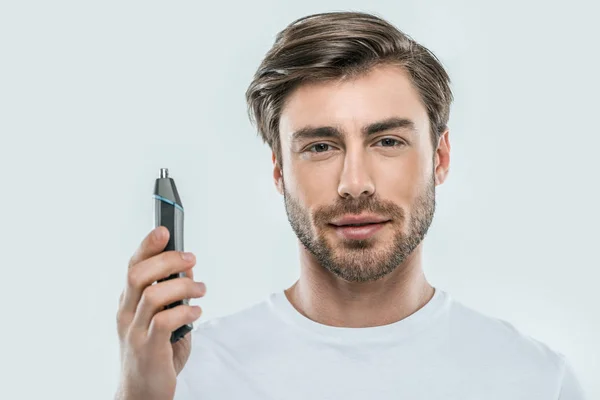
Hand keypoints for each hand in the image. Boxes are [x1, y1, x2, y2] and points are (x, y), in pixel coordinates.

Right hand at [115, 226, 206, 399]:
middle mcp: (126, 315)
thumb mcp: (162, 320)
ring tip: (200, 290)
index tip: (164, 230)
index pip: (133, 267)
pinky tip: (196, 313)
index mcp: (128, 304)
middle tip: (191, 259)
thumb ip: (172, 296)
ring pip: (153, 295)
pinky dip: (185, 311)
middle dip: (168, 260)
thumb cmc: (155, 354)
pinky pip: (165, 321)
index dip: (147, 246)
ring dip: (183, 286)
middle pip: (139, 275)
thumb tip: (187, 270)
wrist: (142, 394)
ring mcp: (135, 332)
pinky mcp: (149, 349)